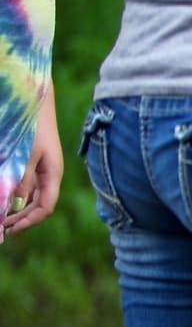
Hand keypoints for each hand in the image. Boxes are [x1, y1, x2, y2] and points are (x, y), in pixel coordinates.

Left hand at [2, 89, 61, 242]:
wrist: (34, 98)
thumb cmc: (31, 125)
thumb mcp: (24, 155)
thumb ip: (21, 180)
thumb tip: (16, 205)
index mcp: (52, 175)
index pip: (45, 207)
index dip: (28, 221)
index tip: (8, 229)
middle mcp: (49, 175)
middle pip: (38, 205)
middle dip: (21, 219)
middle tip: (2, 229)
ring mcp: (42, 168)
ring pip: (31, 196)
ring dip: (17, 208)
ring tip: (2, 217)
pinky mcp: (33, 160)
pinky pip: (26, 184)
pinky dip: (16, 194)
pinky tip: (6, 197)